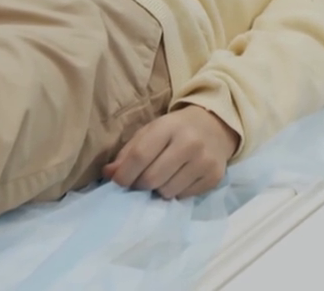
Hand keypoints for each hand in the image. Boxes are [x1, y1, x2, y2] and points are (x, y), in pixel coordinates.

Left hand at [103, 105, 239, 199]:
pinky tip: (178, 179)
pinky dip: (175, 192)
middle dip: (140, 185)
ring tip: (161, 179)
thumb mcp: (150, 132)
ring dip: (158, 190)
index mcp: (168, 127)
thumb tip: (109, 175)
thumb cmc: (175, 130)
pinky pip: (184, 196)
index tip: (117, 182)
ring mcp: (204, 161)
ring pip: (167, 191)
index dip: (124, 174)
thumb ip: (129, 152)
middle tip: (139, 183)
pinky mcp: (214, 177)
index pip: (140, 155)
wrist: (214, 127)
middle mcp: (189, 143)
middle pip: (152, 178)